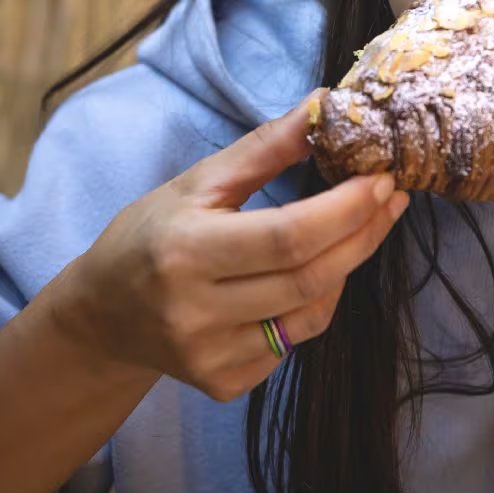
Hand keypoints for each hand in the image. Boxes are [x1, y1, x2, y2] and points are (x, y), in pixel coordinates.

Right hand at [50, 94, 408, 401]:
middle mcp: (196, 312)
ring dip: (347, 268)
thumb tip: (324, 107)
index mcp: (185, 252)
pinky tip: (313, 276)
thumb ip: (263, 149)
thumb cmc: (149, 236)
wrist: (102, 316)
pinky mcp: (224, 385)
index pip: (288, 236)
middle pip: (309, 277)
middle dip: (363, 234)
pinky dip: (315, 305)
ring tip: (358, 231)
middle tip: (391, 200)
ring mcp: (212, 356)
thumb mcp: (196, 183)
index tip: (381, 180)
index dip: (345, 210)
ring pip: (311, 315)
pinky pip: (294, 344)